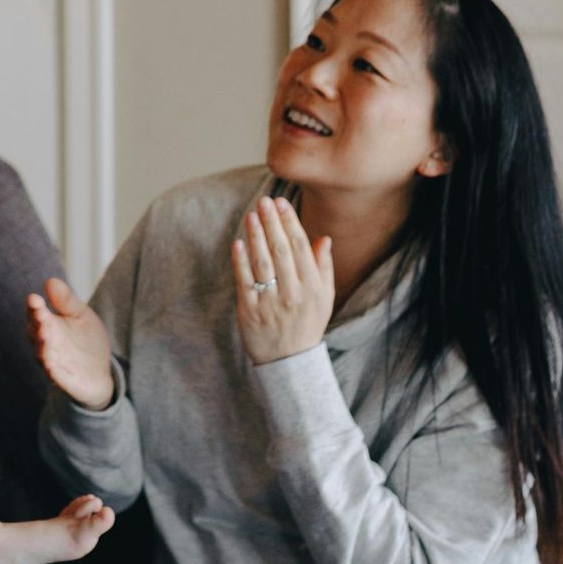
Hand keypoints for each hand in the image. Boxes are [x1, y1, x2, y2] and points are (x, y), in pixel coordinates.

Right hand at [26, 276, 115, 409]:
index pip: (36, 313)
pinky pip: (54, 375)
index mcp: (47, 323)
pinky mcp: (62, 379)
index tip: (34, 299)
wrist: (97, 373)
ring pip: (42, 353)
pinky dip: (52, 370)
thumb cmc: (85, 340)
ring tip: (45, 334)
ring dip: (43, 345)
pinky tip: (51, 364)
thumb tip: (50, 280)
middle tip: (41, 314)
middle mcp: (44, 342)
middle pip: (36, 332)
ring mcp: (52, 361)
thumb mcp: (80, 315)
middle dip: (38, 323)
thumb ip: (66, 300)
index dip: (34, 307)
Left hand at [232, 196, 333, 363]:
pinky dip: (240, 261)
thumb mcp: (324, 298)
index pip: (301, 248)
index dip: (290, 223)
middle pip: (281, 251)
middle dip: (272, 223)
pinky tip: (238, 242)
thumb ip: (323, 267)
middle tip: (264, 201)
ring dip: (256, 236)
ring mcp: (271, 302)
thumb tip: (324, 238)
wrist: (290, 362)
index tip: (282, 202)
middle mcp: (293, 293)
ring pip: (262, 262)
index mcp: (313, 288)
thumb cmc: (308, 324)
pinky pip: (244, 281)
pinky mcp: (250, 311)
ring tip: (251, 215)